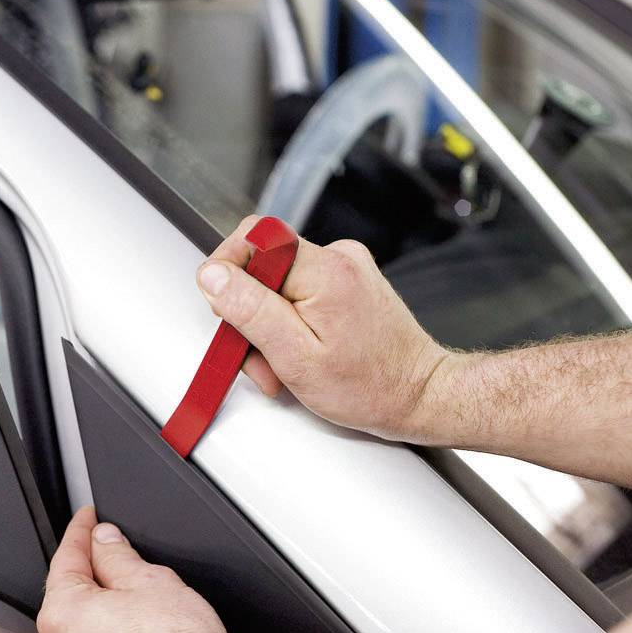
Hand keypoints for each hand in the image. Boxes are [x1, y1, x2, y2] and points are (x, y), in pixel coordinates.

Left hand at [37, 507, 239, 632]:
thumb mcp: (147, 579)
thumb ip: (115, 554)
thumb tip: (104, 540)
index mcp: (64, 616)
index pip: (65, 559)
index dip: (79, 531)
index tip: (87, 519)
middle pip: (72, 597)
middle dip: (93, 571)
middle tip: (115, 550)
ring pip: (86, 632)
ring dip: (104, 610)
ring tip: (139, 599)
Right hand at [197, 215, 455, 441]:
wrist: (418, 395)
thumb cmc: (369, 387)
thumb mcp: (295, 357)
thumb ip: (250, 310)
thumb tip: (213, 276)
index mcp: (324, 270)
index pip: (253, 237)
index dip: (227, 271)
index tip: (226, 310)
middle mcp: (338, 258)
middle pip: (262, 264)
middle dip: (249, 312)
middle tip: (260, 358)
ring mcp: (345, 267)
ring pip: (278, 282)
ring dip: (269, 325)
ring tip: (284, 365)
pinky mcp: (348, 281)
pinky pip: (299, 290)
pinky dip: (291, 322)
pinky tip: (301, 352)